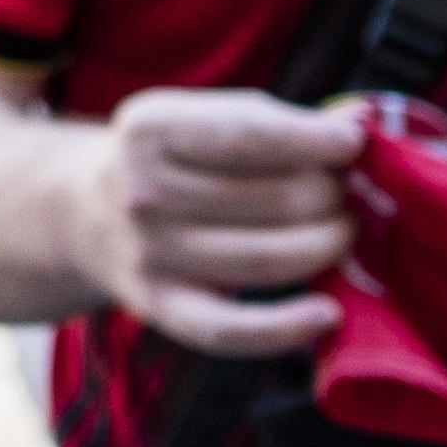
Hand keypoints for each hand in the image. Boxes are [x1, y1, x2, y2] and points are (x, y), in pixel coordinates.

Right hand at [86, 87, 367, 353]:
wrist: (86, 211)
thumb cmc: (171, 158)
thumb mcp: (202, 117)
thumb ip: (277, 121)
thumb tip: (360, 124)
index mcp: (151, 129)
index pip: (248, 136)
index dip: (312, 142)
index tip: (353, 145)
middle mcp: (143, 191)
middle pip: (274, 200)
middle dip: (331, 196)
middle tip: (344, 194)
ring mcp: (149, 253)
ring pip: (268, 259)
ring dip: (327, 245)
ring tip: (340, 232)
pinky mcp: (159, 305)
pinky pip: (230, 330)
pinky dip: (286, 328)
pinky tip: (328, 313)